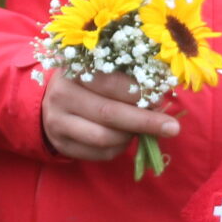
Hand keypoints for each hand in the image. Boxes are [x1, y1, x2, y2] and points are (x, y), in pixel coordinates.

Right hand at [42, 70, 179, 162]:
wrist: (49, 102)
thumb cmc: (86, 82)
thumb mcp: (99, 69)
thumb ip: (125, 78)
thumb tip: (160, 94)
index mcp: (74, 68)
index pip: (111, 82)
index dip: (139, 92)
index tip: (161, 97)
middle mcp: (61, 95)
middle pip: (109, 112)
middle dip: (145, 121)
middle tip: (172, 127)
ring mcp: (57, 121)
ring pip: (103, 137)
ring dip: (130, 136)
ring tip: (143, 130)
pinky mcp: (61, 144)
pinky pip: (99, 153)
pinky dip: (119, 148)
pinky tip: (125, 138)